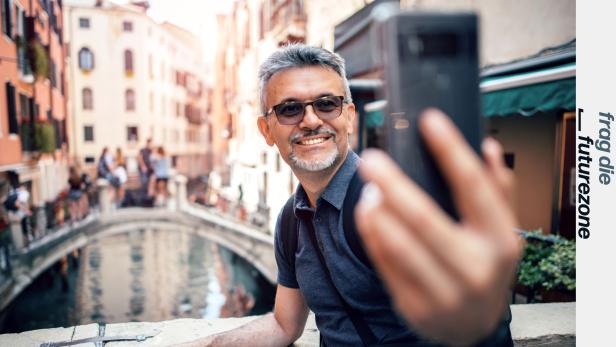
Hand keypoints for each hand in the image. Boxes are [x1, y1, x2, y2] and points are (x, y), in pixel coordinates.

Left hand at [355, 109, 521, 345]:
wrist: (472, 329)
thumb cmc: (485, 267)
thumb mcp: (501, 232)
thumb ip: (497, 190)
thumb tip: (488, 145)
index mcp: (501, 242)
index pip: (474, 188)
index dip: (451, 150)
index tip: (429, 120)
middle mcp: (476, 269)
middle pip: (424, 218)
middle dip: (394, 183)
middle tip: (371, 158)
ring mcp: (444, 293)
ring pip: (399, 245)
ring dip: (377, 211)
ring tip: (368, 186)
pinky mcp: (415, 308)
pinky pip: (385, 265)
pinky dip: (373, 235)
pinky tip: (368, 213)